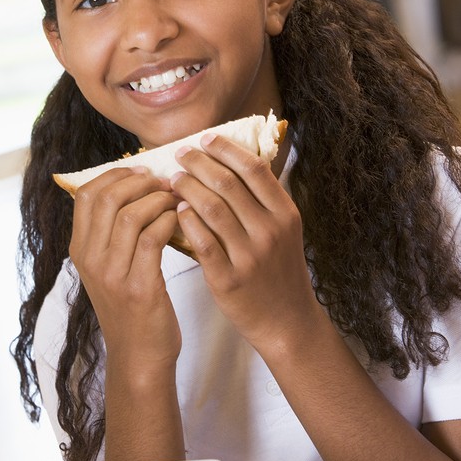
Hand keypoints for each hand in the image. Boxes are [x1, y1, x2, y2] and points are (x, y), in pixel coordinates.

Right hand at [69, 166, 181, 371]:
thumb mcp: (110, 269)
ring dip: (159, 200)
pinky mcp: (139, 288)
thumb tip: (134, 187)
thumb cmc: (133, 307)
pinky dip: (170, 221)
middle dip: (140, 181)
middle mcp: (90, 260)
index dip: (116, 174)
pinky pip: (152, 238)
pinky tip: (182, 220)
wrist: (140, 356)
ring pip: (131, 214)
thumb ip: (113, 234)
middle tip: (165, 182)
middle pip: (108, 198)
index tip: (142, 171)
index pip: (87, 194)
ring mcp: (112, 275)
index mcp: (80, 250)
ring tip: (177, 199)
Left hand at [170, 135, 318, 351]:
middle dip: (200, 163)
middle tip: (181, 154)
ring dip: (188, 188)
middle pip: (228, 184)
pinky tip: (177, 210)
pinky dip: (186, 221)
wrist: (287, 321)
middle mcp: (270, 231)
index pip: (254, 169)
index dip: (227, 149)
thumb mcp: (285, 232)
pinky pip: (202, 241)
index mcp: (285, 214)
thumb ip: (264, 201)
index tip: (206, 139)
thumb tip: (232, 164)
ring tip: (173, 179)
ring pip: (211, 209)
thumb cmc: (280, 272)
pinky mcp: (229, 278)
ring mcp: (249, 255)